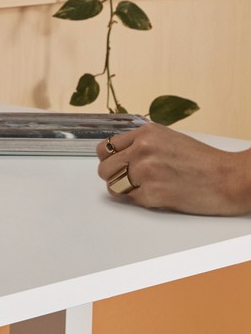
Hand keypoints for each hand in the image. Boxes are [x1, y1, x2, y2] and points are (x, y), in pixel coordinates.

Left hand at [96, 123, 250, 215]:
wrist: (229, 178)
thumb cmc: (203, 161)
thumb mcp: (169, 139)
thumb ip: (141, 144)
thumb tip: (116, 155)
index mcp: (146, 133)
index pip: (106, 148)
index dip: (110, 160)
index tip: (117, 165)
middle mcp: (142, 149)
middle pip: (104, 168)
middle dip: (114, 176)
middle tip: (131, 180)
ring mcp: (145, 171)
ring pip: (113, 185)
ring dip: (124, 189)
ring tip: (145, 187)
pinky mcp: (151, 193)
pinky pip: (130, 200)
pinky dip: (141, 200)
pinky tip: (160, 194)